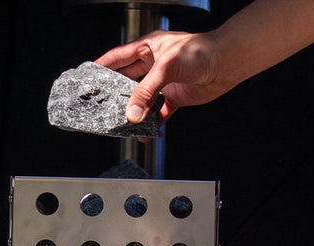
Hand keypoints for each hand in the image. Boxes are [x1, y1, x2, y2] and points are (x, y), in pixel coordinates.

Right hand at [95, 31, 224, 124]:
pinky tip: (146, 130)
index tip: (88, 77)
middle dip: (115, 94)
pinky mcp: (174, 97)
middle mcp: (153, 65)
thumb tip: (133, 113)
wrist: (225, 63)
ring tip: (123, 122)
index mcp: (147, 48)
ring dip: (134, 111)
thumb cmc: (200, 51)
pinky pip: (158, 112)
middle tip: (102, 106)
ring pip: (142, 99)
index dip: (102, 67)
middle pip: (127, 81)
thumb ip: (147, 91)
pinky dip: (152, 122)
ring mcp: (163, 82)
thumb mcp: (166, 68)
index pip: (118, 58)